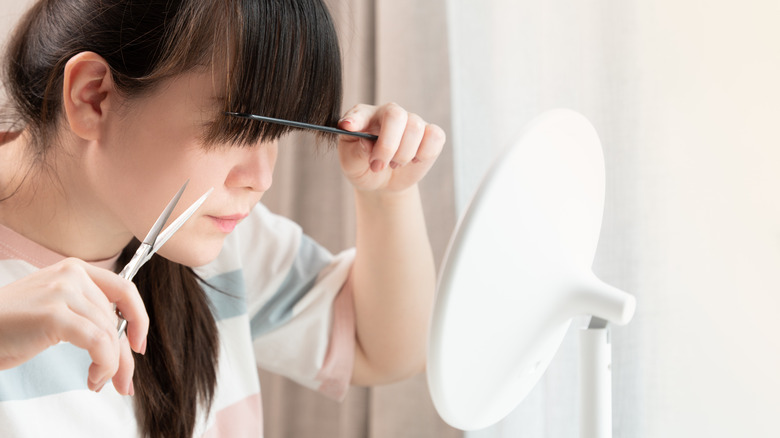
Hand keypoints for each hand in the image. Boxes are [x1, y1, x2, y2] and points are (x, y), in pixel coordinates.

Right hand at [0, 258, 147, 394]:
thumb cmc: (11, 326)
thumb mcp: (56, 310)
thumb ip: (87, 314)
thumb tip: (123, 341)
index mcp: (75, 270)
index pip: (124, 290)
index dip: (138, 319)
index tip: (138, 344)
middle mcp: (71, 275)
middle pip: (116, 318)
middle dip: (124, 355)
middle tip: (124, 382)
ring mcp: (62, 292)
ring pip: (109, 333)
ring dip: (111, 365)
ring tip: (99, 382)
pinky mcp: (54, 315)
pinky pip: (98, 342)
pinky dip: (104, 364)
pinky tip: (94, 377)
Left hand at [337, 103, 444, 192]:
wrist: (382, 181)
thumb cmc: (363, 167)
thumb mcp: (351, 164)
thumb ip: (356, 152)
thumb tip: (367, 143)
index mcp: (364, 116)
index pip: (360, 112)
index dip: (355, 119)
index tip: (348, 128)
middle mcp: (389, 113)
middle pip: (395, 115)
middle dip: (387, 146)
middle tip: (378, 166)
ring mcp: (411, 122)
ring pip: (415, 128)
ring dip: (403, 155)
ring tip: (394, 165)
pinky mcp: (430, 134)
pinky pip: (435, 137)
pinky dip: (424, 154)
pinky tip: (413, 160)